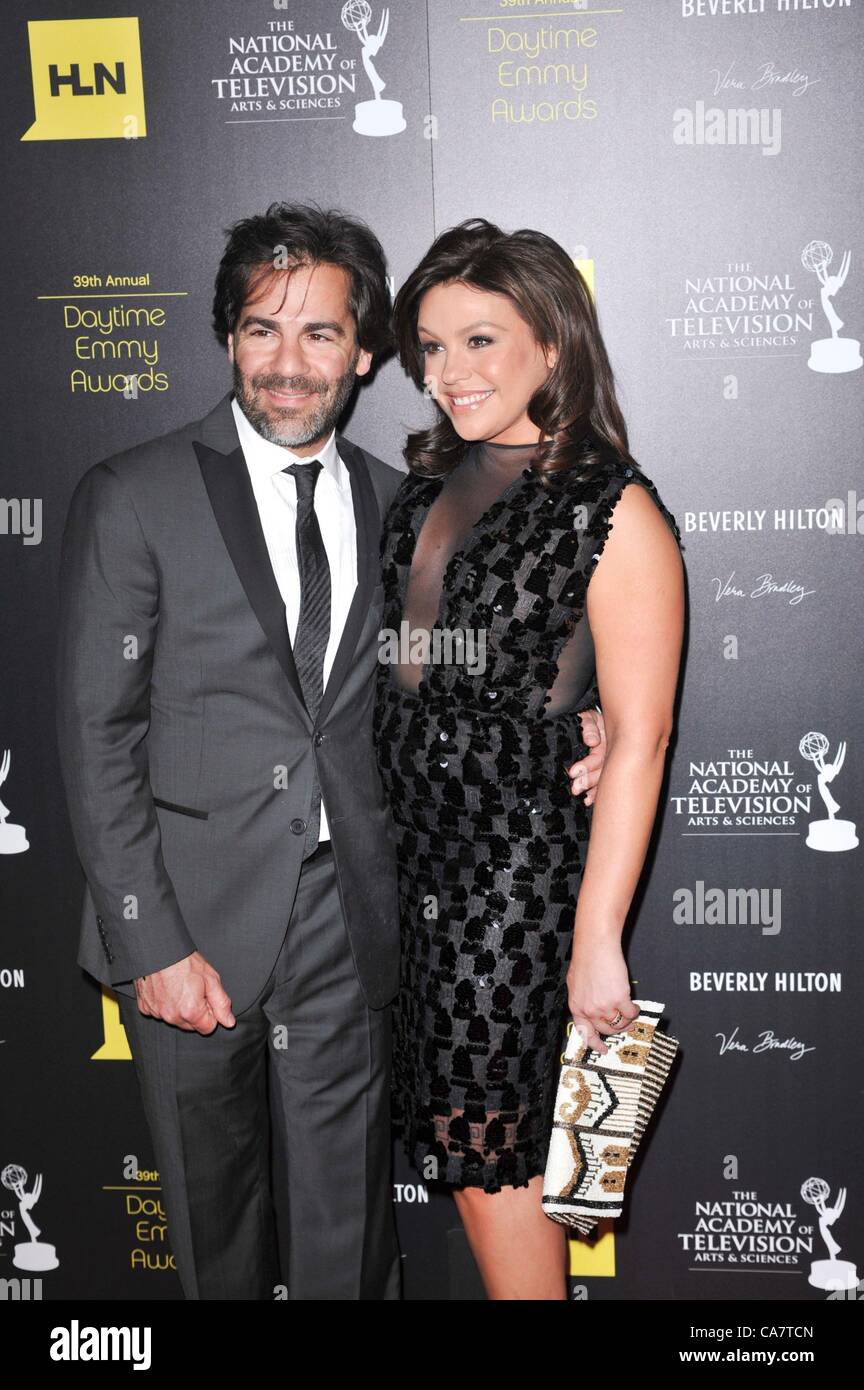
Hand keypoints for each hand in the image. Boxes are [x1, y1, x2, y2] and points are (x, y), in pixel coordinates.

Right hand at [135, 951, 234, 1033]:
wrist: (159, 949)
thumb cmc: (184, 962)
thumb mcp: (211, 979)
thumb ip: (221, 1004)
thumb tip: (229, 1021)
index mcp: (190, 1011)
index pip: (208, 1027)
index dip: (211, 1012)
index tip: (206, 998)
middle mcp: (172, 1016)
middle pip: (191, 1025)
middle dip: (195, 1011)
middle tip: (193, 990)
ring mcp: (156, 1013)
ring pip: (175, 1019)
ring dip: (179, 1008)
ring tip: (179, 987)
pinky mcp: (145, 1007)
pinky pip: (159, 1012)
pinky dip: (164, 1004)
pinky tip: (167, 989)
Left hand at [566, 935, 637, 1055]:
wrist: (595, 947)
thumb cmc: (586, 960)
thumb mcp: (575, 984)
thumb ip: (583, 999)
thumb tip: (592, 1009)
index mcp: (576, 1007)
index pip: (585, 1033)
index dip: (596, 1044)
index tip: (603, 1050)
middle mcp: (589, 1010)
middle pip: (607, 1030)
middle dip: (617, 1028)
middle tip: (624, 1024)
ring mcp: (604, 1006)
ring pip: (620, 1023)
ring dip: (627, 1019)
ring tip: (629, 1012)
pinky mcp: (619, 999)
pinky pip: (631, 1013)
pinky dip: (635, 1011)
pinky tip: (634, 1005)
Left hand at [567, 705, 606, 805]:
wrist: (595, 722)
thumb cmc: (590, 720)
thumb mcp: (589, 718)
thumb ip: (588, 726)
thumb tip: (592, 741)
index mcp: (606, 742)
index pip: (598, 757)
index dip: (587, 765)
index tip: (574, 772)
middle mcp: (610, 754)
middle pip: (602, 771)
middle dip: (588, 781)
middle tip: (576, 788)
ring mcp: (608, 762)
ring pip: (603, 778)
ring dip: (593, 789)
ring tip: (582, 797)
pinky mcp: (604, 769)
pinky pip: (603, 783)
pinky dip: (597, 792)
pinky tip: (590, 800)